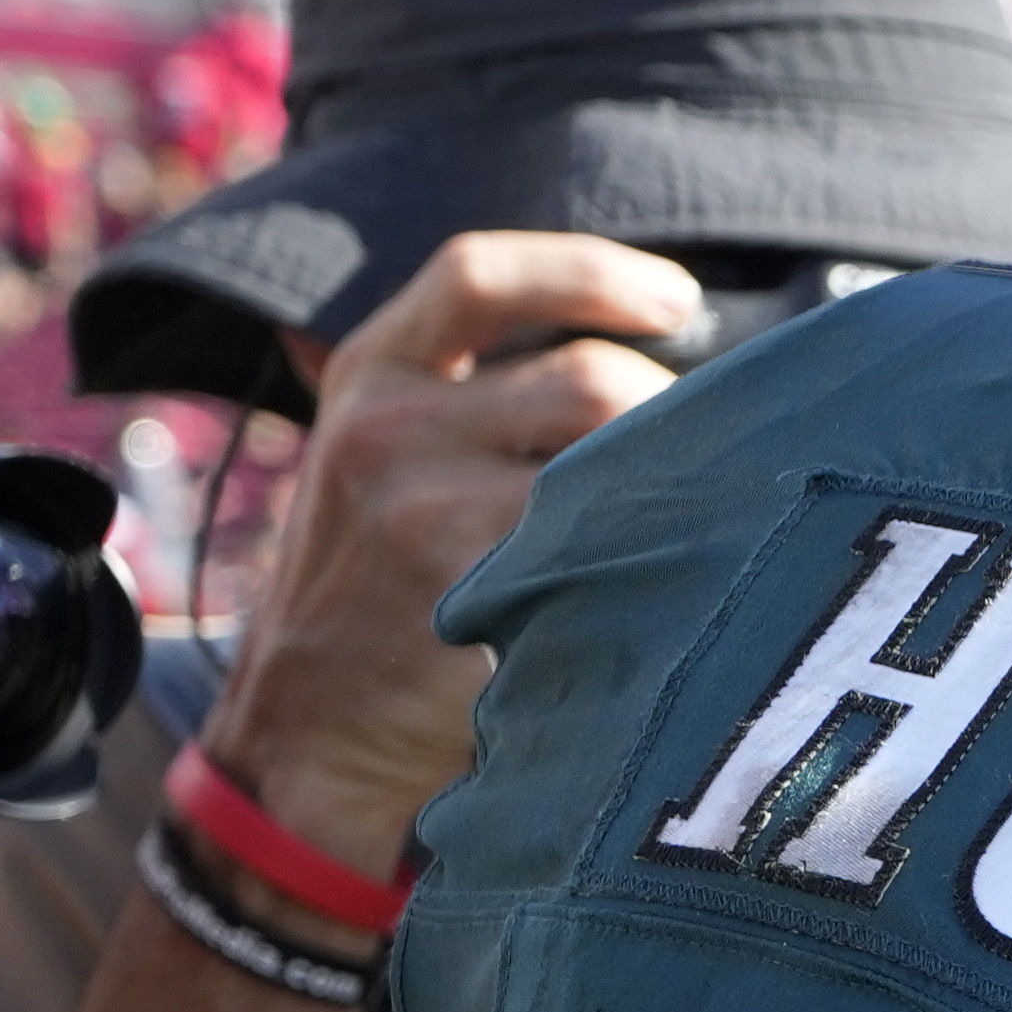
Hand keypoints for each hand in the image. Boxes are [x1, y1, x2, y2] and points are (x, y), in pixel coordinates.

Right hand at [206, 232, 699, 889]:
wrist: (309, 739)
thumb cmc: (375, 595)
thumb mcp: (377, 464)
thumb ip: (467, 396)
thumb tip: (637, 345)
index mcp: (368, 376)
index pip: (481, 273)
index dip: (590, 272)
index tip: (677, 300)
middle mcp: (386, 429)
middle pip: (593, 378)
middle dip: (671, 422)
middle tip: (702, 472)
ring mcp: (427, 514)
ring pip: (620, 475)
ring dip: (680, 503)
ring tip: (693, 541)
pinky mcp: (478, 600)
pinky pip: (616, 561)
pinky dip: (664, 573)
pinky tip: (676, 602)